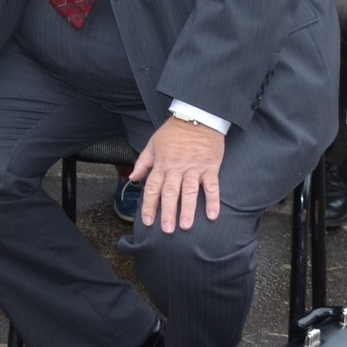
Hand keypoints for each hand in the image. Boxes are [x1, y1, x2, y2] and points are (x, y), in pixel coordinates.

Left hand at [130, 116, 224, 230]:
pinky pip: (212, 186)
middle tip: (167, 230)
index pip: (152, 188)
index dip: (149, 205)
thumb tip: (133, 178)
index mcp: (162, 164)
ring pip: (189, 191)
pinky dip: (213, 200)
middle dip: (167, 212)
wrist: (198, 116)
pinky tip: (213, 215)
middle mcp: (176, 168)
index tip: (148, 221)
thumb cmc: (174, 132)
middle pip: (170, 193)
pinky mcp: (210, 167)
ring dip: (188, 209)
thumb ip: (143, 162)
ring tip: (186, 226)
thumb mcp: (153, 143)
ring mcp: (194, 168)